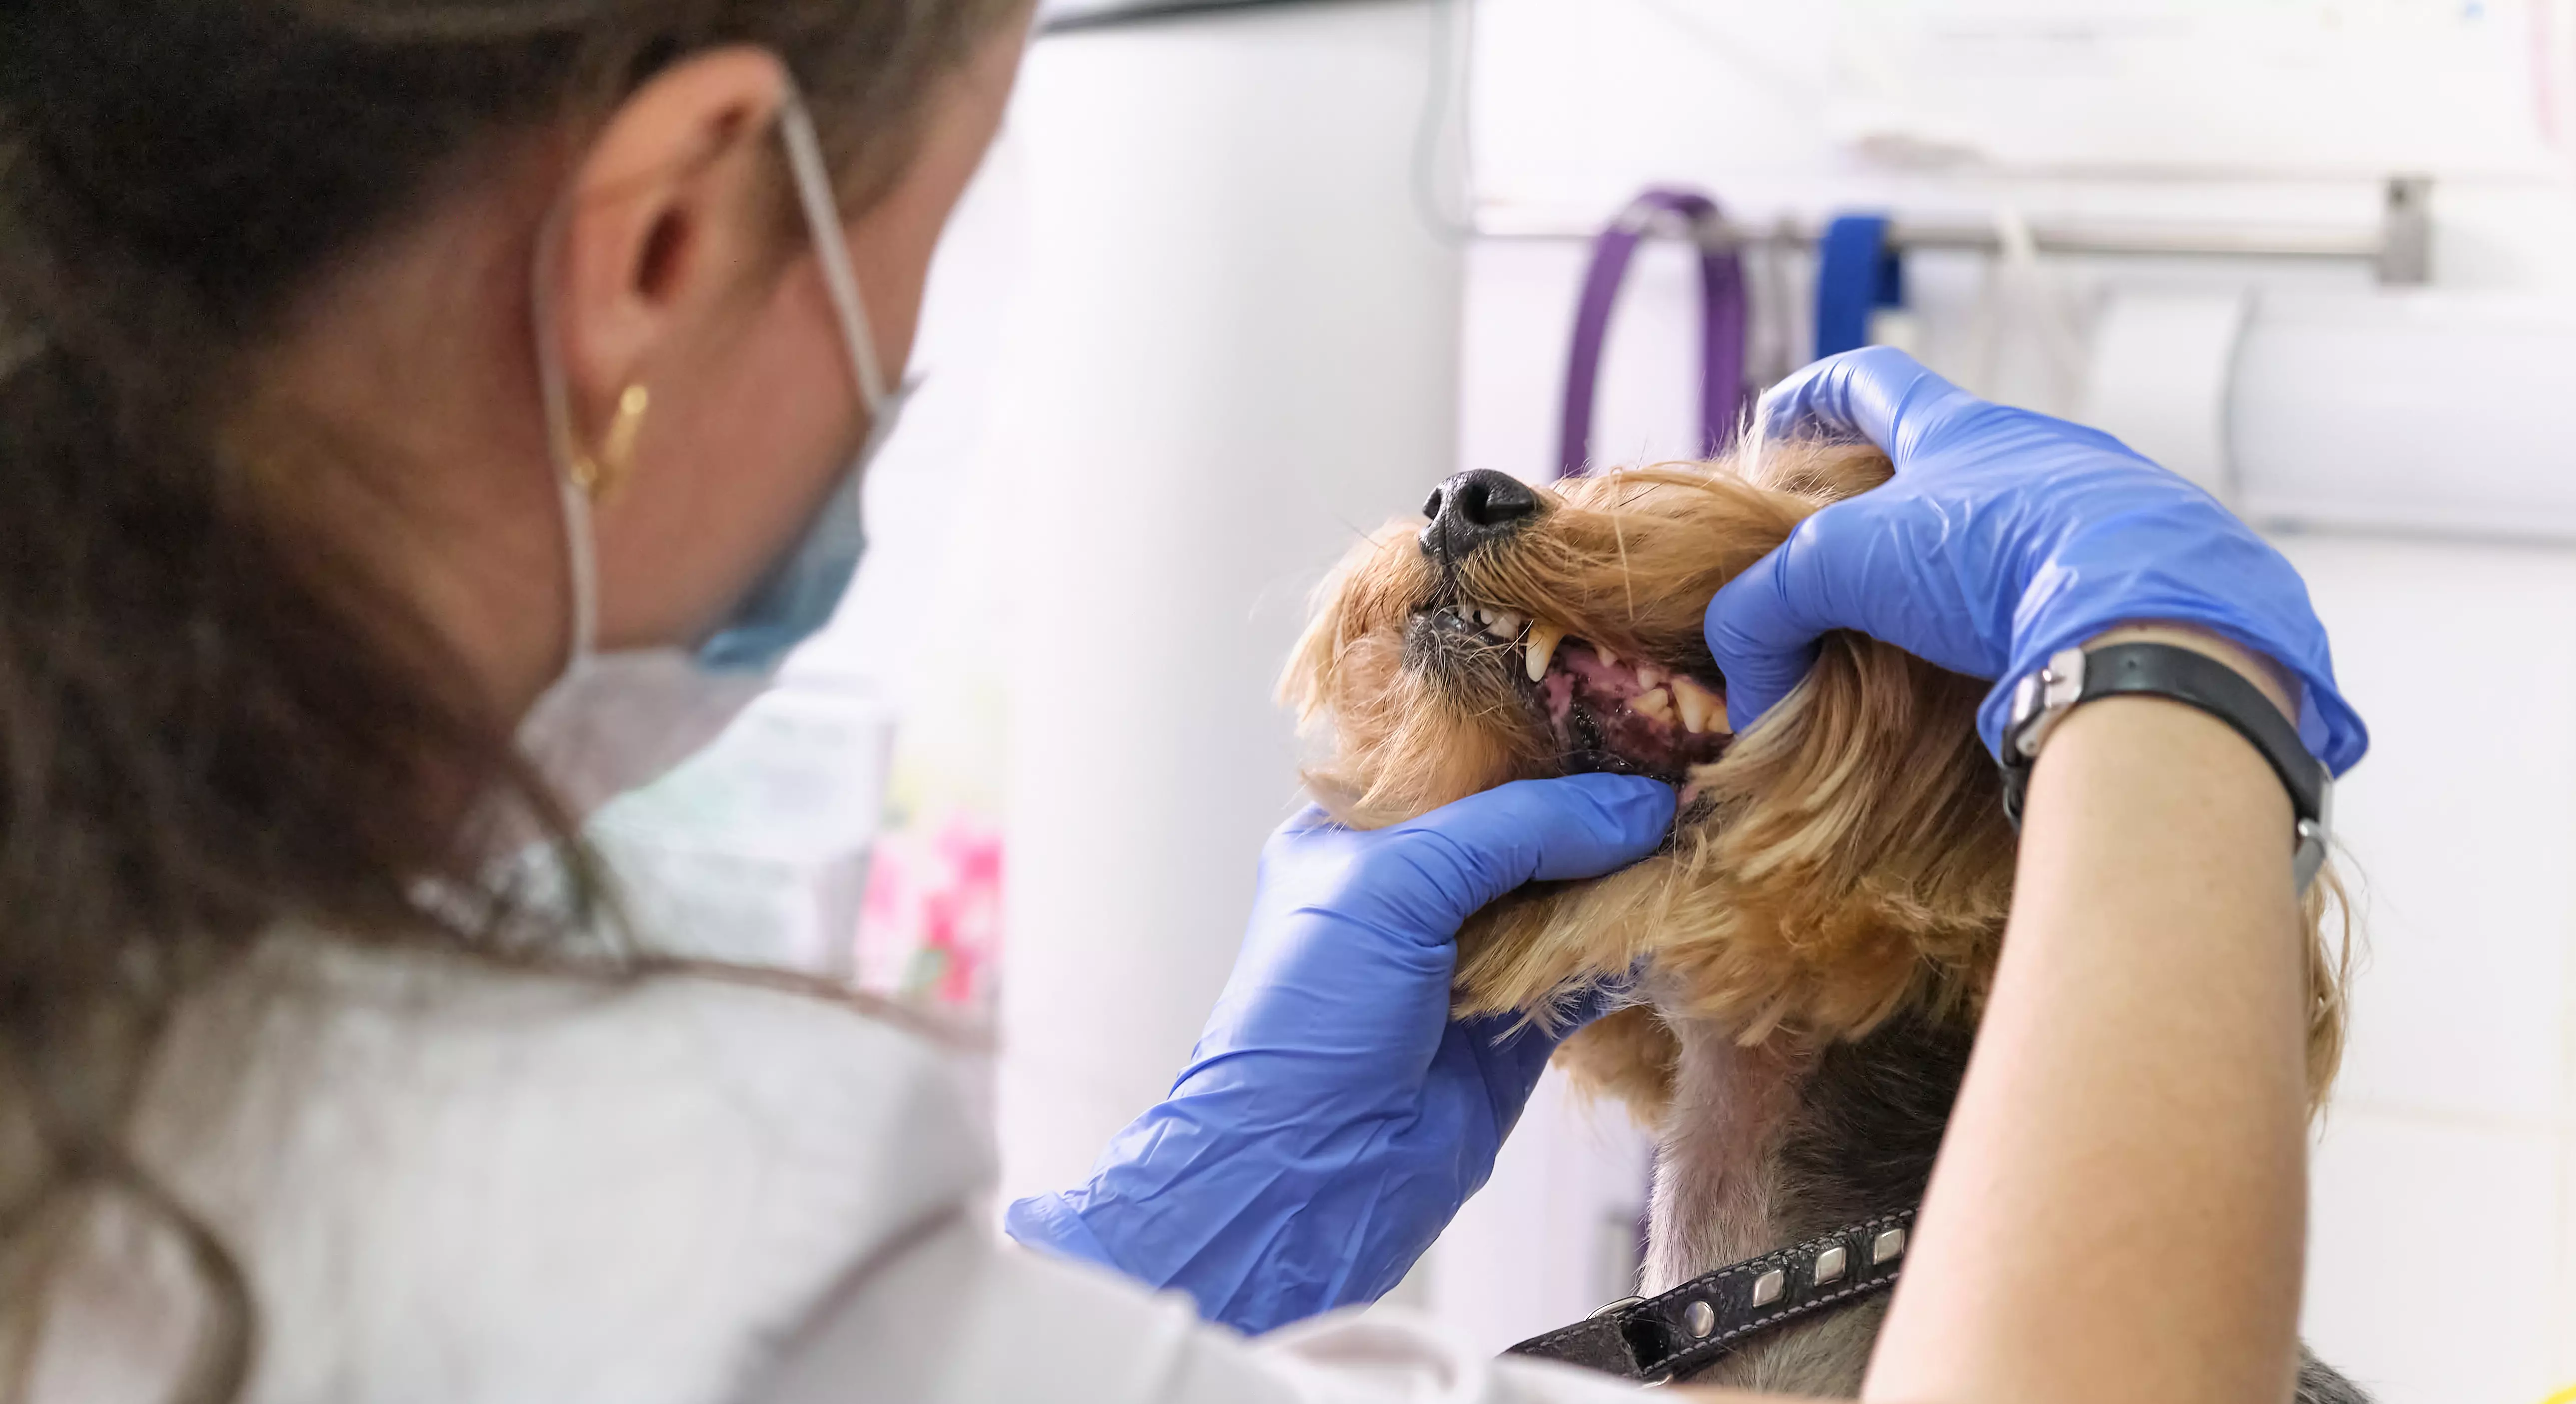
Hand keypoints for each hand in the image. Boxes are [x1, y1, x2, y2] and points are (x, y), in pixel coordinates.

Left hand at [1005, 774, 1674, 1334]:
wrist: (1304, 1176)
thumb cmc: (1311, 1015)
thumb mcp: (1396, 884)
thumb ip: (1516, 829)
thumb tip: (1638, 803)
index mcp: (1358, 836)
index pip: (1467, 764)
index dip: (1544, 743)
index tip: (1633, 714)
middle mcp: (1413, 891)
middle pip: (1528, 828)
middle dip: (1599, 808)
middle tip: (1689, 771)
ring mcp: (1466, 961)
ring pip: (1567, 897)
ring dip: (1626, 874)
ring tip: (1701, 829)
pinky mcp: (1516, 1030)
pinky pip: (1588, 973)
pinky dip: (1632, 949)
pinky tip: (1683, 912)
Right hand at [1705, 347, 2365, 772]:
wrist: (2148, 609)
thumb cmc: (1987, 559)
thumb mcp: (1840, 572)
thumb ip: (1765, 613)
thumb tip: (1748, 687)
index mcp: (1960, 428)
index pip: (1870, 380)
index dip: (1812, 397)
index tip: (1772, 428)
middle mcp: (2041, 450)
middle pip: (1951, 453)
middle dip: (1898, 499)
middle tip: (1855, 558)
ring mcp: (2108, 506)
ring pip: (2023, 520)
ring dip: (1975, 562)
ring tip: (1940, 629)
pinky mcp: (2159, 573)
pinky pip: (2082, 582)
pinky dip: (2040, 612)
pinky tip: (2023, 659)